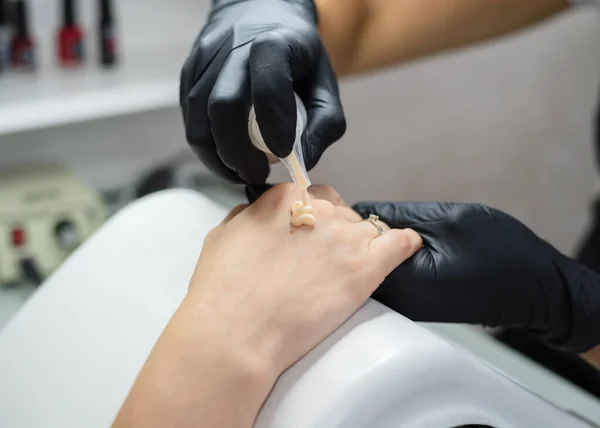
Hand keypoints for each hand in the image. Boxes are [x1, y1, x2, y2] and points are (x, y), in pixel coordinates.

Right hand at [180, 0, 345, 184]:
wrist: (259, 14)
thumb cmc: (297, 58)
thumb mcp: (325, 85)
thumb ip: (324, 125)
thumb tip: (302, 162)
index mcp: (274, 44)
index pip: (268, 84)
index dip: (274, 124)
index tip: (282, 154)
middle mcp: (232, 48)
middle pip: (222, 108)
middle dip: (237, 154)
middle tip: (256, 175)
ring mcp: (204, 61)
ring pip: (197, 121)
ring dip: (217, 159)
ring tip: (240, 172)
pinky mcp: (188, 75)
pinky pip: (189, 121)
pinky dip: (207, 148)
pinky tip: (228, 156)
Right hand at [184, 185, 420, 373]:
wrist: (237, 332)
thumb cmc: (221, 290)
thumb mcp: (222, 237)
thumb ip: (247, 216)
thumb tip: (260, 214)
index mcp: (284, 198)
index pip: (311, 195)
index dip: (310, 217)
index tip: (307, 238)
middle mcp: (319, 210)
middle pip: (341, 211)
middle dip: (335, 231)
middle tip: (322, 260)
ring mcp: (345, 238)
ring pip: (369, 228)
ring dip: (363, 243)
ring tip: (351, 267)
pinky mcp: (366, 268)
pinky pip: (399, 243)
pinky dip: (404, 244)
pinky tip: (406, 247)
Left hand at [353, 201, 599, 352]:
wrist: (535, 288)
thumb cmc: (501, 252)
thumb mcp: (448, 221)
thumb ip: (401, 216)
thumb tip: (363, 209)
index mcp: (405, 281)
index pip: (356, 253)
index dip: (352, 225)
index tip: (351, 205)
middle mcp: (401, 301)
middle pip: (358, 266)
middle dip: (357, 238)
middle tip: (364, 211)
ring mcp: (409, 305)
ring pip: (371, 273)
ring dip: (372, 249)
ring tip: (380, 223)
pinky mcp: (417, 303)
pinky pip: (389, 278)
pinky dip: (385, 260)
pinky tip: (394, 241)